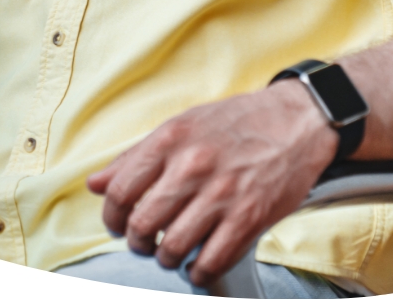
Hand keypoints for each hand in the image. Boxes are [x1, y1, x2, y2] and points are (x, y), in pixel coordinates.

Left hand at [86, 82, 337, 288]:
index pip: (120, 190)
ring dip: (167, 259)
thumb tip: (95, 183)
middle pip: (142, 224)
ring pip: (173, 248)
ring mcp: (221, 194)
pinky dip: (198, 272)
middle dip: (137, 242)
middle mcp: (192, 166)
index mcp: (170, 140)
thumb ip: (136, 155)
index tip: (117, 224)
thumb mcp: (182, 125)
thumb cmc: (237, 122)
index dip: (111, 216)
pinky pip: (211, 261)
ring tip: (173, 252)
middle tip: (145, 241)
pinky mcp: (249, 218)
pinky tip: (199, 262)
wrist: (296, 120)